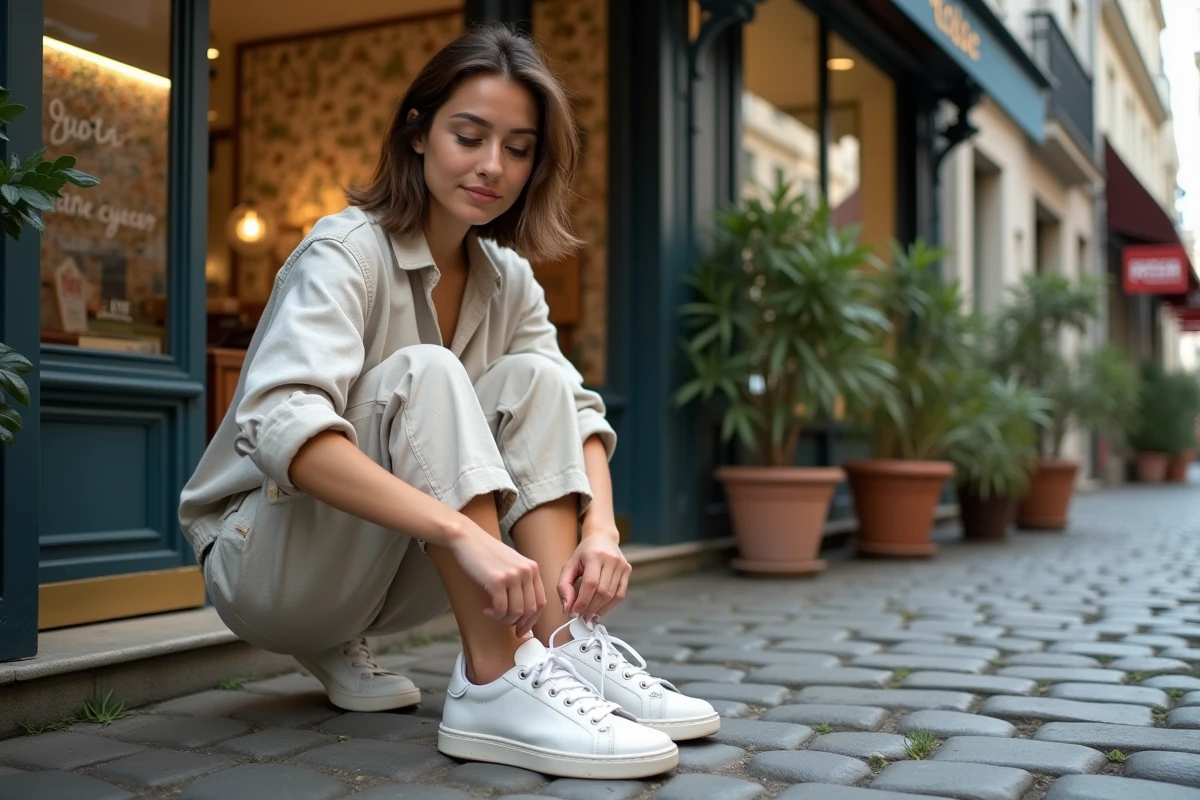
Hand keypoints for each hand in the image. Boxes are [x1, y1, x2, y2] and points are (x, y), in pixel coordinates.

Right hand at [450, 522, 546, 636]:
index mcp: (533, 568)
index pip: (541, 601)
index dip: (533, 620)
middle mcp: (527, 571)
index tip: (524, 628)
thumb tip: (524, 611)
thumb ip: (521, 582)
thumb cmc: (487, 553)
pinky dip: (495, 615)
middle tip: (510, 628)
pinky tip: (487, 610)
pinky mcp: (497, 581)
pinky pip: (502, 609)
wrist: (468, 539)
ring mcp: (513, 576)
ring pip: (517, 612)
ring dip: (506, 619)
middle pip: (531, 609)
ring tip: (495, 614)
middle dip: (520, 624)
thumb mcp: (512, 564)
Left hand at [557, 531, 630, 622]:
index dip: (583, 601)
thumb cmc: (584, 554)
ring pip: (611, 595)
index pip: (591, 583)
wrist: (603, 537)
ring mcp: (621, 564)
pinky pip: (620, 594)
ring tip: (589, 615)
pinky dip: (609, 606)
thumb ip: (564, 587)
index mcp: (594, 555)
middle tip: (581, 617)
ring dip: (599, 609)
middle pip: (602, 592)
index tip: (574, 613)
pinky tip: (599, 610)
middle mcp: (611, 559)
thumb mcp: (569, 566)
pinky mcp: (627, 570)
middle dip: (590, 608)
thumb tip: (567, 609)